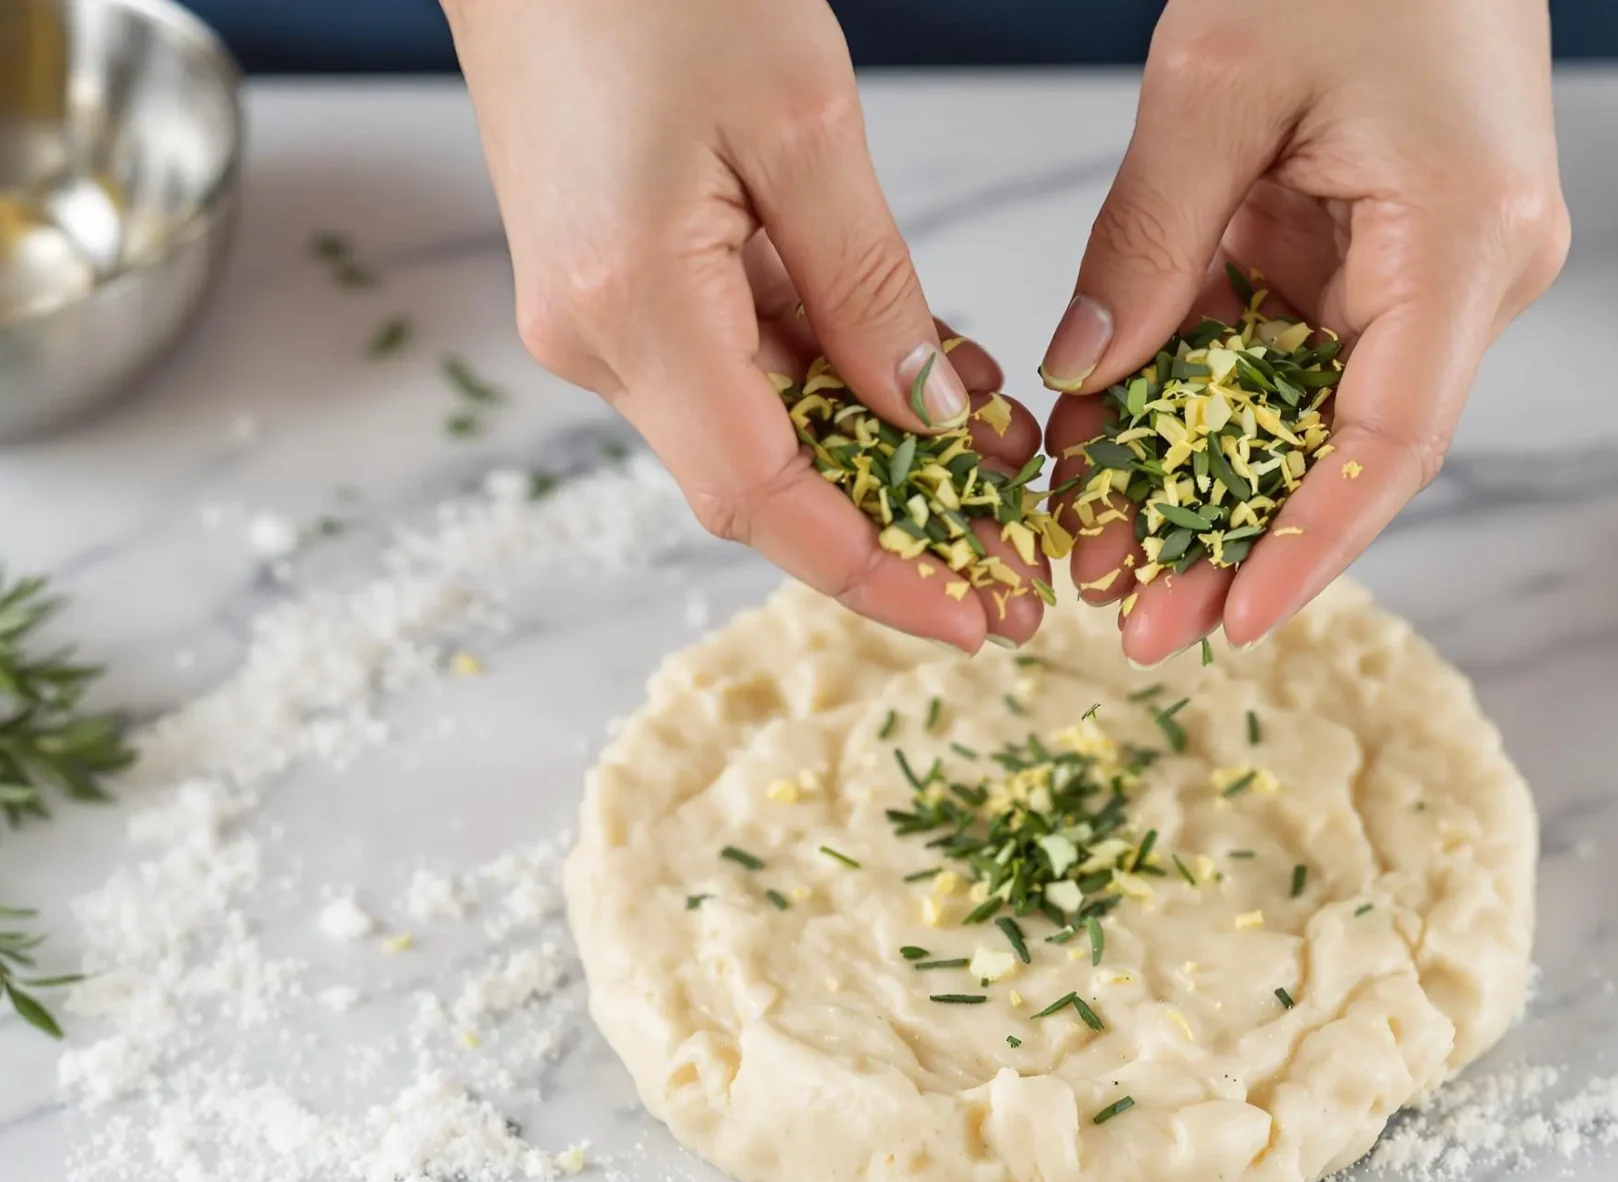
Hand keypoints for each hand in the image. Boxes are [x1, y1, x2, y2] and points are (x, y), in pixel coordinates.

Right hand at [444, 0, 1046, 651]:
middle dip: (898, 528)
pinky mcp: (615, 277)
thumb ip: (871, 289)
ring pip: (759, 423)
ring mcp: (598, 312)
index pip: (763, 500)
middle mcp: (598, 337)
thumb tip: (931, 420)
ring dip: (878, 451)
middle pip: (764, 480)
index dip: (875, 576)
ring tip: (1000, 460)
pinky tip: (930, 375)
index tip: (974, 621)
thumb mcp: (802, 124)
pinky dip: (835, 379)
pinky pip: (737, 359)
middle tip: (1019, 560)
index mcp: (635, 308)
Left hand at [1039, 0, 1569, 663]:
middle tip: (1132, 623)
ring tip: (1108, 559)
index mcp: (1464, 238)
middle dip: (1238, 542)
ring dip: (1212, 483)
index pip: (1391, 439)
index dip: (1310, 543)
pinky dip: (1212, 397)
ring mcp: (1439, 264)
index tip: (1233, 621)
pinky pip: (1296, 346)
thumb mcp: (1214, 82)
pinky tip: (1126, 457)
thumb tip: (1086, 381)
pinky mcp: (1392, 245)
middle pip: (1352, 449)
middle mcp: (1473, 273)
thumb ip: (1149, 241)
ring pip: (1315, 410)